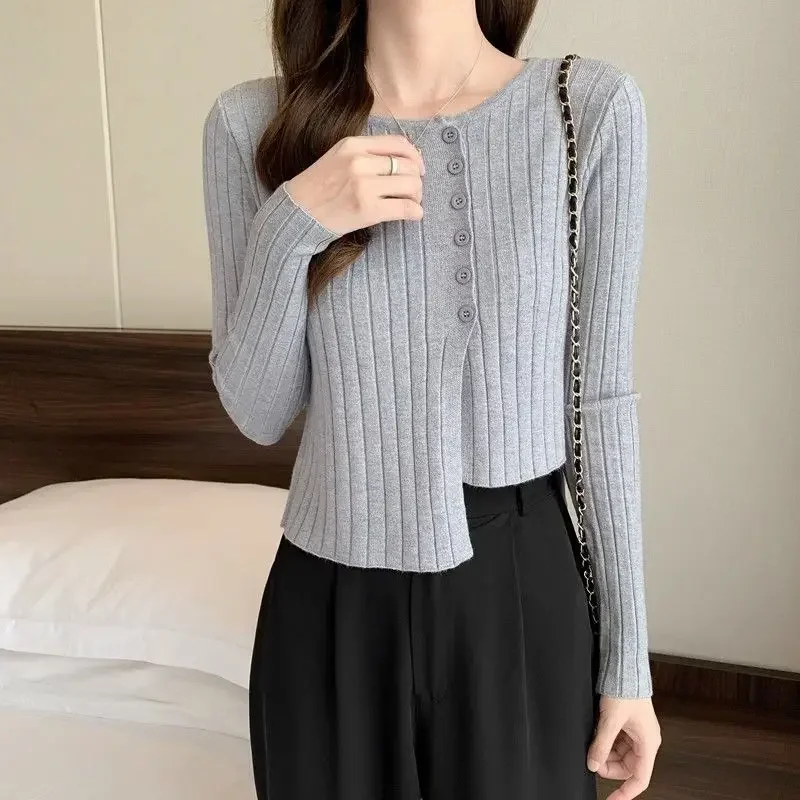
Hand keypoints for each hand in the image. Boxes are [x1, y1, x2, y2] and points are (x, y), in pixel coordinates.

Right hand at [285, 134, 424, 235]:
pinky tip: (414, 215)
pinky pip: (405, 208)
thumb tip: (404, 157)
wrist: (297, 213)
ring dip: (417, 196)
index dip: (415, 156)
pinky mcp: (367, 210)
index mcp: (353, 145)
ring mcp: (363, 186)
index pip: (398, 143)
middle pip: (408, 165)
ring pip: (410, 186)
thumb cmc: (318, 187)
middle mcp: (359, 162)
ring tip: (412, 203)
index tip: (418, 168)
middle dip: (417, 180)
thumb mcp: (338, 157)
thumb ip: (366, 153)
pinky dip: (415, 212)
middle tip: (414, 191)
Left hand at [587, 695, 660, 798]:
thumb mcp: (610, 720)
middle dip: (609, 767)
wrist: (623, 669)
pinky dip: (605, 743)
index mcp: (648, 744)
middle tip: (592, 762)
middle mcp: (644, 741)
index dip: (625, 792)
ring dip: (606, 754)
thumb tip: (592, 764)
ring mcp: (635, 733)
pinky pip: (616, 742)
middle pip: (627, 767)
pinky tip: (596, 736)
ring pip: (619, 755)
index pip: (639, 778)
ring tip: (593, 745)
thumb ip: (601, 744)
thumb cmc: (625, 690)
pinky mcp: (627, 725)